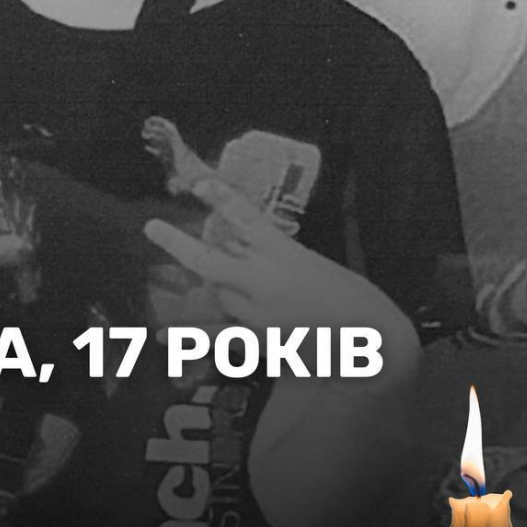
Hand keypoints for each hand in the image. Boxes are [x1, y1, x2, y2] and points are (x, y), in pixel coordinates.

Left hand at [144, 176, 412, 339]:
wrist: (375, 342)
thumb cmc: (349, 295)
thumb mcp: (311, 264)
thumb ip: (273, 256)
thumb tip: (238, 246)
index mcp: (284, 253)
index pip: (246, 218)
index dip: (220, 199)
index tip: (198, 183)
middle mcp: (265, 281)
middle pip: (209, 262)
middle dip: (177, 245)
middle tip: (151, 228)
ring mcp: (259, 314)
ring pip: (214, 298)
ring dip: (202, 293)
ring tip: (184, 291)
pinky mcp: (261, 343)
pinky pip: (218, 337)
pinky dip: (190, 337)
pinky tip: (164, 336)